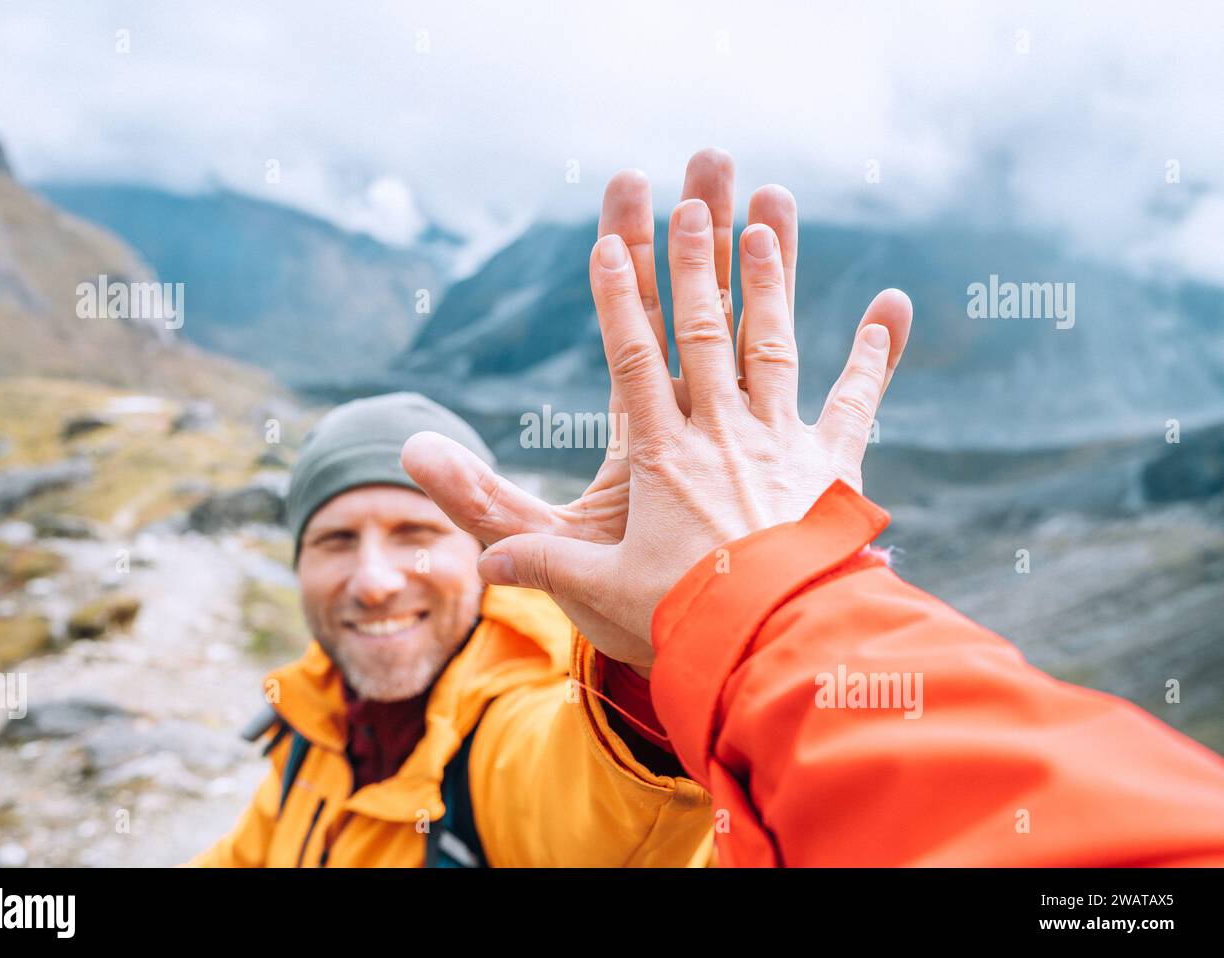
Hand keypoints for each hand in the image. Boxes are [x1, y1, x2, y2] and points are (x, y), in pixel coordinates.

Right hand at [404, 155, 910, 669]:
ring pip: (773, 345)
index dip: (617, 298)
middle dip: (694, 259)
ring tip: (766, 218)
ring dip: (769, 279)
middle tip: (692, 195)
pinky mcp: (834, 470)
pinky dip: (873, 358)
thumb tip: (478, 562)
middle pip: (705, 330)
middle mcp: (723, 433)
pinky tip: (889, 309)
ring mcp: (783, 444)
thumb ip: (536, 562)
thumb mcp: (597, 591)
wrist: (778, 646)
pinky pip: (854, 404)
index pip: (631, 359)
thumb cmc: (683, 620)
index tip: (609, 241)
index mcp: (662, 455)